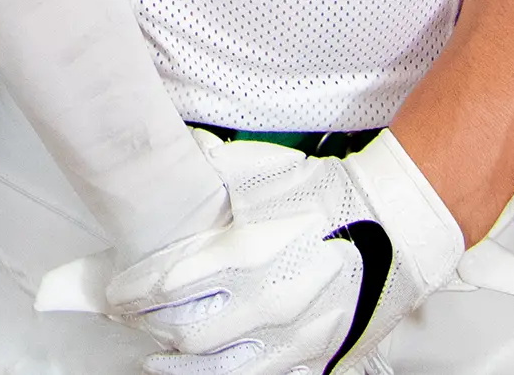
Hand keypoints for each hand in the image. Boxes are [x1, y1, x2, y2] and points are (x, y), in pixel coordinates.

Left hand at [66, 130, 461, 374]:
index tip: (118, 291)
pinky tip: (208, 370)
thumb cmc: (331, 195)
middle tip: (130, 319)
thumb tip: (169, 160)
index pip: (167, 285)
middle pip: (186, 333)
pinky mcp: (316, 353)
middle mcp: (268, 300)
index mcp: (248, 253)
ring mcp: (294, 335)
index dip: (132, 292)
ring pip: (219, 368)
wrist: (396, 220)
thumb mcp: (260, 174)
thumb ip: (210, 175)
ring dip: (179, 366)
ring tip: (157, 360)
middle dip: (149, 328)